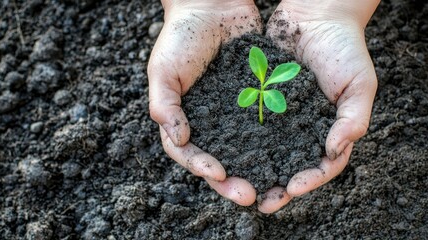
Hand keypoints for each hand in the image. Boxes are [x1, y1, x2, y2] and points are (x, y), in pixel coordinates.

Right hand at [148, 0, 261, 205]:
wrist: (213, 6)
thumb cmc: (181, 37)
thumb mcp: (162, 70)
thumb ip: (164, 106)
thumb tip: (179, 139)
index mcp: (183, 119)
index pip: (188, 153)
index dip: (201, 167)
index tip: (218, 174)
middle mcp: (209, 122)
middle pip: (219, 159)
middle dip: (232, 182)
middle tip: (249, 195)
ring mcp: (233, 114)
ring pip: (245, 149)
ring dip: (257, 170)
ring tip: (272, 187)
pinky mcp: (255, 101)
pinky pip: (265, 125)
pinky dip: (275, 142)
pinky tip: (288, 155)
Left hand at [258, 0, 379, 212]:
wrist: (315, 14)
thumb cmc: (344, 48)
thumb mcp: (359, 83)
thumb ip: (353, 118)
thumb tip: (334, 151)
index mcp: (329, 129)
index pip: (322, 165)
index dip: (309, 180)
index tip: (292, 188)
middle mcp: (303, 128)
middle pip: (290, 164)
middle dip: (277, 185)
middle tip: (260, 201)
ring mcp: (280, 116)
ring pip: (266, 150)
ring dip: (254, 170)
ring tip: (238, 185)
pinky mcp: (261, 101)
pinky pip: (248, 123)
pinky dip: (239, 139)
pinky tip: (226, 151)